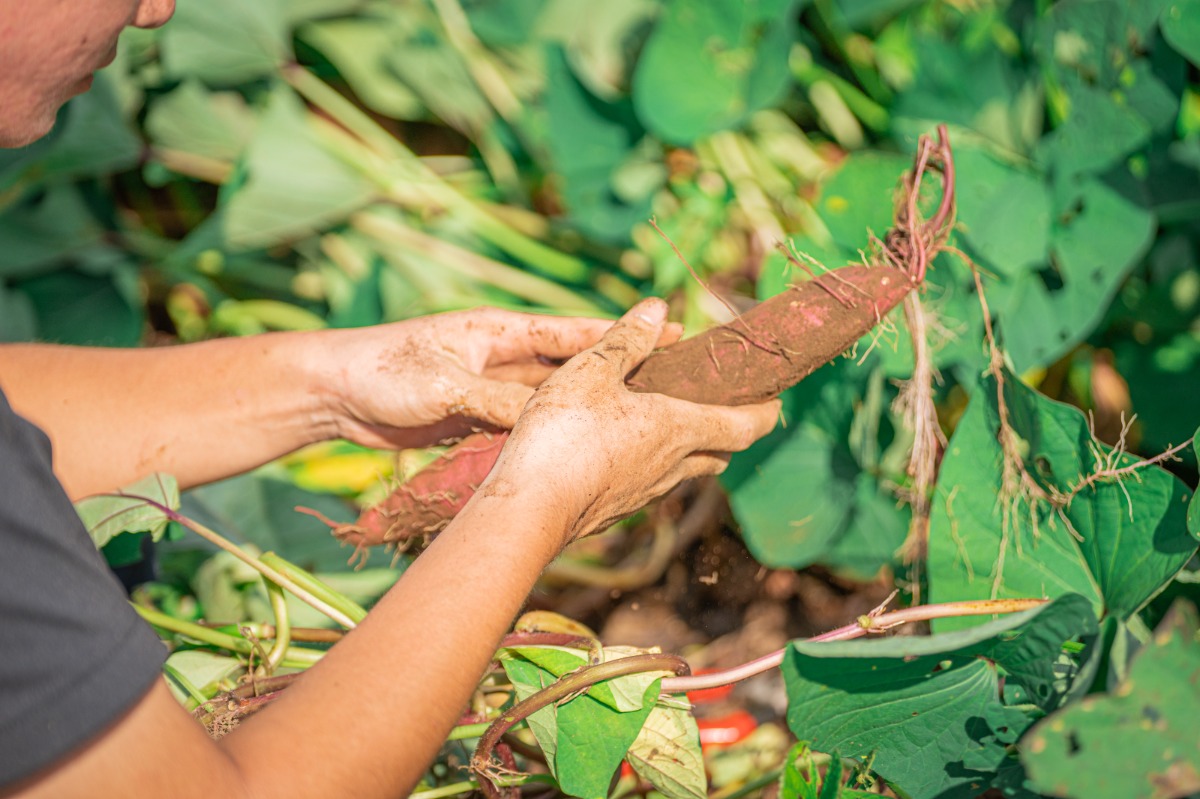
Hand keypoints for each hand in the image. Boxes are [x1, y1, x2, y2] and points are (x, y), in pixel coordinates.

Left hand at [318, 307, 676, 449]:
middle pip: (574, 370)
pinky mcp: (479, 421)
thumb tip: (550, 420)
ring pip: (553, 406)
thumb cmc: (384, 371)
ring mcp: (494, 390)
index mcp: (502, 332)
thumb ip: (497, 400)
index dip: (622, 334)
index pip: (574, 332)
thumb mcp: (445, 385)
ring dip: (586, 414)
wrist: (335, 395)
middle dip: (616, 378)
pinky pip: (525, 432)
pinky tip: (578, 456)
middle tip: (667, 390)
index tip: (668, 334)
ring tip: (635, 427)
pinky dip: (549, 441)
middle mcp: (505, 359)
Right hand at [482, 298, 780, 545]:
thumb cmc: (563, 434)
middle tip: (722, 404)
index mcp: (679, 428)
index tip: (774, 398)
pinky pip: (651, 485)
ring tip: (672, 424)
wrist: (529, 509)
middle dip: (731, 430)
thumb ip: (626, 339)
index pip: (745, 425)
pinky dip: (654, 466)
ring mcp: (646, 493)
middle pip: (722, 453)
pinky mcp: (617, 510)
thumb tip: (658, 307)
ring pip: (687, 472)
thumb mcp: (591, 371)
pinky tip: (624, 452)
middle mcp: (673, 466)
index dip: (766, 412)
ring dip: (692, 450)